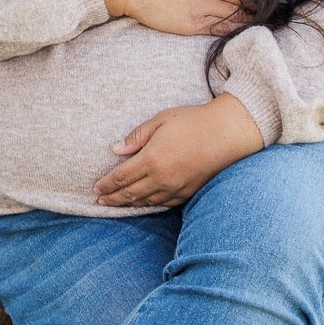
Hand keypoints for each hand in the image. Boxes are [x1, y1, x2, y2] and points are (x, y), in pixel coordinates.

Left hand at [94, 94, 263, 207]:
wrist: (227, 133)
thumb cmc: (193, 121)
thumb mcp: (161, 120)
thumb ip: (137, 136)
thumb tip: (116, 150)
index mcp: (151, 159)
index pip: (120, 177)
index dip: (106, 184)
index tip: (96, 187)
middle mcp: (161, 178)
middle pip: (130, 194)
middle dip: (112, 198)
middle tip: (100, 201)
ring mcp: (176, 188)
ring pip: (146, 201)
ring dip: (128, 204)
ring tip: (117, 204)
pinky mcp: (188, 192)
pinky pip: (163, 203)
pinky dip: (149, 204)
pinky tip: (143, 203)